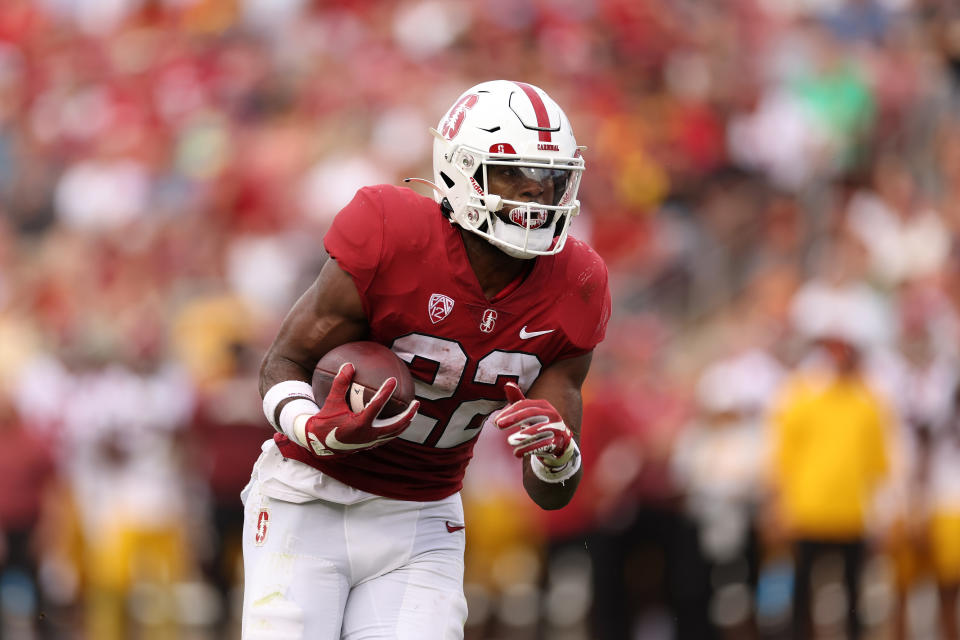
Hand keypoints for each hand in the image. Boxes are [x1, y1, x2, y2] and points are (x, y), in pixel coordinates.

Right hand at [298, 363, 418, 456]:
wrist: (318, 445)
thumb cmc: (324, 422)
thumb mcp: (331, 402)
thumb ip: (340, 383)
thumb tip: (348, 364)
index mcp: (359, 425)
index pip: (377, 406)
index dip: (386, 392)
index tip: (393, 379)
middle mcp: (368, 435)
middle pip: (395, 425)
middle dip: (408, 414)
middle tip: (416, 402)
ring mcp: (370, 442)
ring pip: (393, 433)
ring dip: (405, 423)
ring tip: (413, 412)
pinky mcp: (370, 445)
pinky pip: (387, 437)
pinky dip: (395, 429)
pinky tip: (398, 421)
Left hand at [495, 382, 576, 468]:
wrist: (560, 441)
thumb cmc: (540, 423)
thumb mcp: (529, 412)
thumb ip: (518, 399)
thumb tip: (508, 384)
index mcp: (543, 405)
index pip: (524, 405)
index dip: (509, 412)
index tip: (496, 421)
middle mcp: (551, 414)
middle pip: (532, 414)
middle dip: (514, 419)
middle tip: (499, 426)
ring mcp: (555, 427)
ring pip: (538, 430)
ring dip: (523, 436)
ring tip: (509, 441)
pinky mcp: (557, 441)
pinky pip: (543, 445)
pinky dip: (529, 449)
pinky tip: (517, 453)